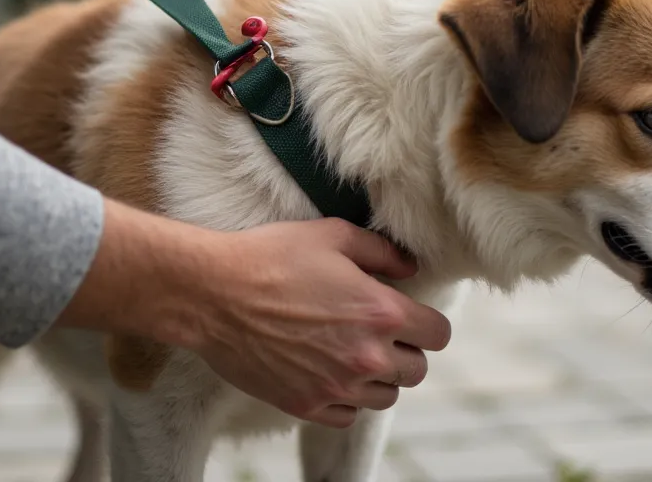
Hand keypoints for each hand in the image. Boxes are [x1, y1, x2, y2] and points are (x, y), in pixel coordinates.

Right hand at [54, 202, 450, 428]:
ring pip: (386, 397)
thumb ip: (381, 251)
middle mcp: (366, 356)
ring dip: (378, 378)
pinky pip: (348, 415)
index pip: (438, 335)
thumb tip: (409, 268)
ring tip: (353, 355)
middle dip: (405, 352)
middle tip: (380, 335)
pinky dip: (345, 399)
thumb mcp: (331, 235)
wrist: (212, 294)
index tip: (411, 318)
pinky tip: (329, 375)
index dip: (428, 324)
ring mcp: (336, 386)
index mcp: (381, 312)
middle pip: (416, 371)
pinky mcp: (305, 405)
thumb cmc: (270, 257)